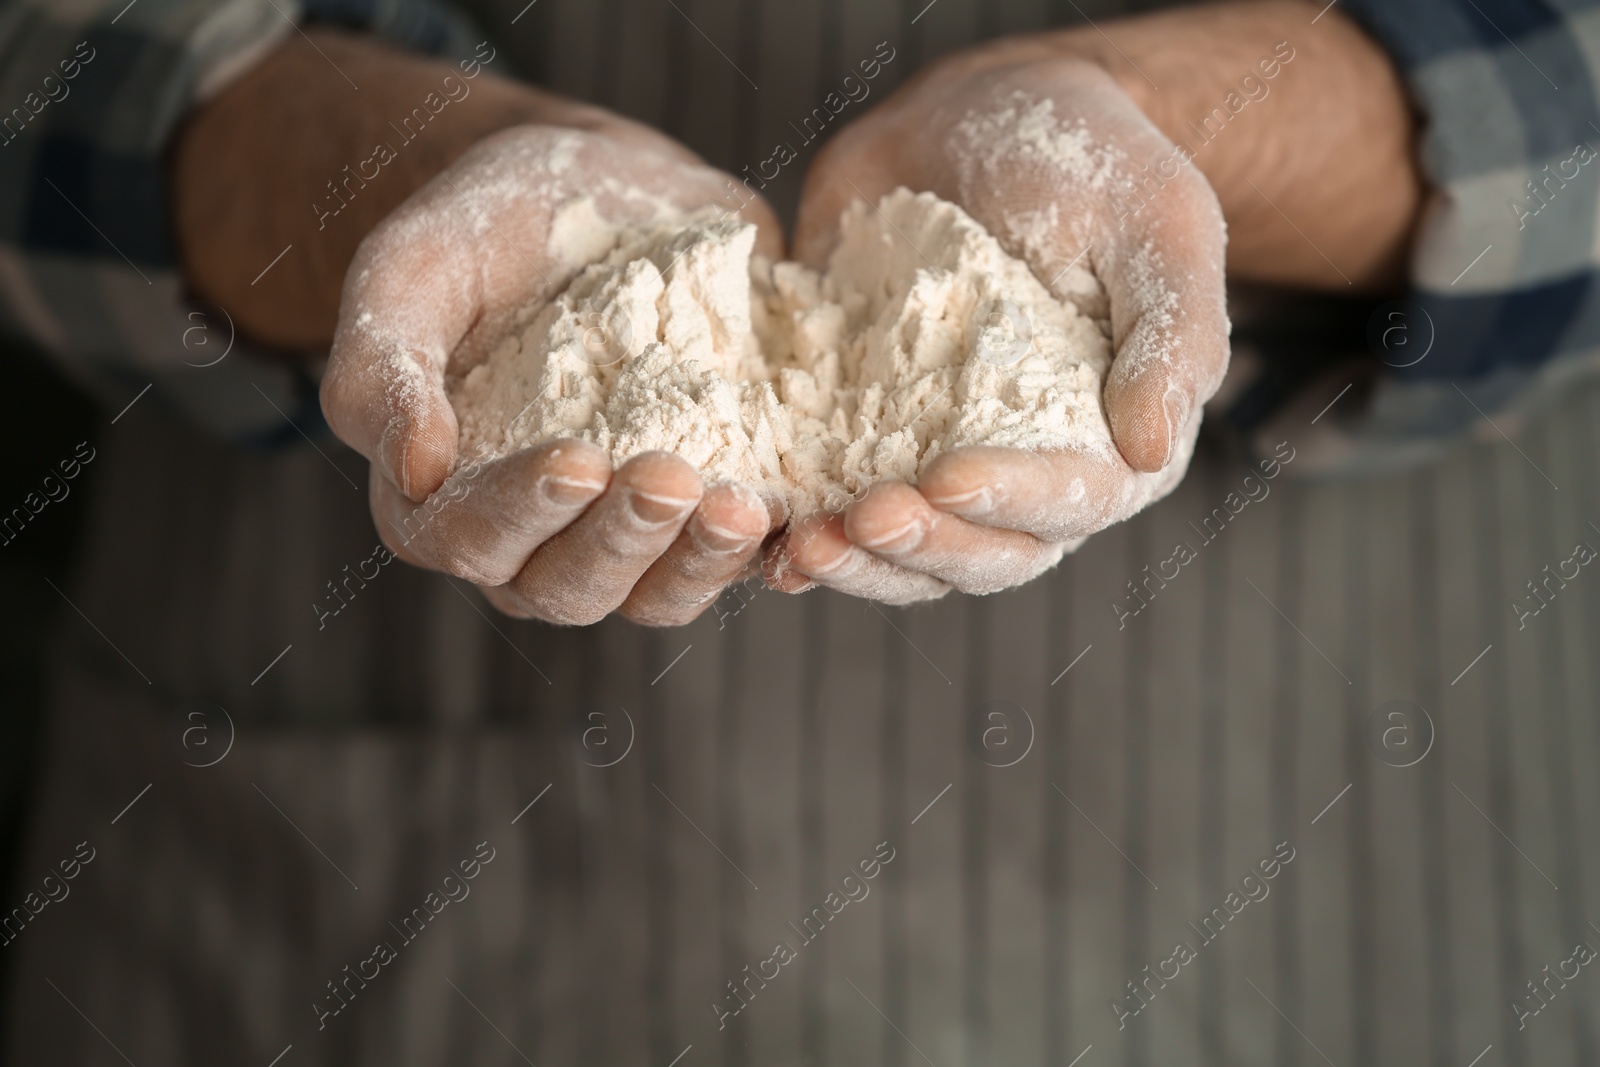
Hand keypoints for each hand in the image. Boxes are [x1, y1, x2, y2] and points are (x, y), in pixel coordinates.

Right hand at [177, 33, 782, 624]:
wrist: (600, 192)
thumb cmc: (484, 228)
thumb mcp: (410, 271)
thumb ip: (383, 367)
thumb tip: (413, 472)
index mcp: (443, 497)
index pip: (471, 538)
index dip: (522, 511)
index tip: (579, 459)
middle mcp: (535, 537)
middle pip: (572, 585)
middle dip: (625, 541)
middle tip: (674, 479)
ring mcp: (627, 531)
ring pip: (659, 591)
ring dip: (702, 563)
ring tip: (743, 508)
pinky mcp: (706, 505)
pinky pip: (739, 558)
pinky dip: (771, 553)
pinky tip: (800, 524)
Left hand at [774, 50, 1226, 601]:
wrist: (979, 117)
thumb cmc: (1093, 162)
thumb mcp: (1158, 227)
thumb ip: (1173, 338)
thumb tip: (1151, 451)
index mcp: (1110, 440)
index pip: (1069, 500)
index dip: (1008, 500)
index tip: (946, 479)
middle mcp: (1024, 470)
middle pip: (981, 553)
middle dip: (920, 547)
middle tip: (860, 519)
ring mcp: (938, 459)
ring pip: (905, 553)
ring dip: (856, 561)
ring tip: (803, 545)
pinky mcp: (863, 435)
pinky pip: (833, 505)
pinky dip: (799, 530)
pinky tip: (763, 539)